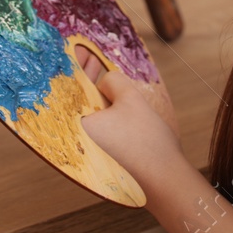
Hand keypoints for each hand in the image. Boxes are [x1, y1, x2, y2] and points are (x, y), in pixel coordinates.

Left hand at [75, 46, 184, 186]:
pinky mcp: (100, 158)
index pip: (66, 89)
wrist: (166, 183)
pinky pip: (96, 126)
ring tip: (99, 71)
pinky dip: (101, 110)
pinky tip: (112, 99)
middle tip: (87, 55)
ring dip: (92, 91)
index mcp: (75, 125)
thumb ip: (113, 81)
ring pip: (86, 113)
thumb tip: (104, 80)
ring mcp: (88, 151)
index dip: (72, 66)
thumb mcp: (130, 100)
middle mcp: (75, 141)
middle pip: (74, 100)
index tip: (75, 50)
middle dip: (82, 76)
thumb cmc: (146, 143)